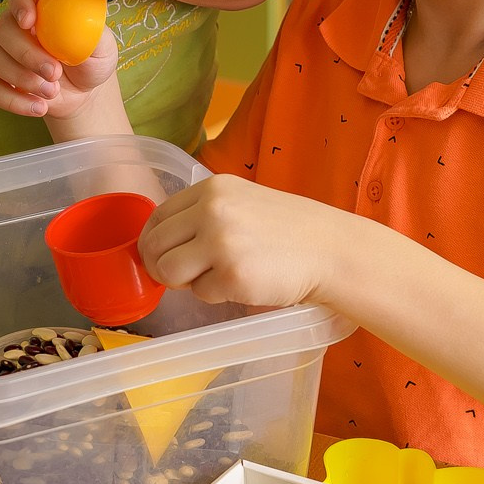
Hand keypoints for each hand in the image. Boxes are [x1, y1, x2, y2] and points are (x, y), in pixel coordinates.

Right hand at [0, 0, 118, 120]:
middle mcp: (17, 24)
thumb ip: (93, 32)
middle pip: (3, 26)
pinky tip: (38, 107)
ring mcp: (3, 50)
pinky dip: (12, 100)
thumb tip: (84, 21)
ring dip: (20, 78)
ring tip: (52, 92)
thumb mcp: (103, 46)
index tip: (28, 22)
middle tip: (53, 72)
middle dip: (26, 53)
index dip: (19, 1)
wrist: (84, 93)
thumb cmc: (92, 60)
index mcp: (43, 5)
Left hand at [140, 175, 336, 308]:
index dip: (153, 241)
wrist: (330, 250)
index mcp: (212, 188)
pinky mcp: (232, 276)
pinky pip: (201, 294)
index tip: (161, 256)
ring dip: (187, 282)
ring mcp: (221, 242)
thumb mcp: (242, 202)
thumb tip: (159, 243)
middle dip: (163, 266)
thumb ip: (203, 213)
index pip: (157, 216)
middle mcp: (212, 210)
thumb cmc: (287, 230)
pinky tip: (244, 283)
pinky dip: (217, 295)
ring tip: (217, 277)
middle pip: (155, 246)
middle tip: (185, 276)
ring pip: (169, 272)